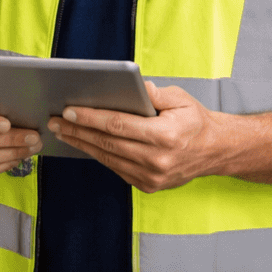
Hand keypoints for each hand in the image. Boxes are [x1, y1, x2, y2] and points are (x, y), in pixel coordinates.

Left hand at [48, 83, 223, 192]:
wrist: (216, 151)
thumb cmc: (195, 121)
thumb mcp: (180, 99)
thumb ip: (155, 93)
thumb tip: (132, 86)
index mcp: (166, 135)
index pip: (118, 125)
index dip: (91, 118)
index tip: (69, 111)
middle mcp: (158, 160)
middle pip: (108, 143)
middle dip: (77, 130)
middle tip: (55, 121)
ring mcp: (152, 176)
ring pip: (108, 158)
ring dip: (82, 144)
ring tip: (63, 132)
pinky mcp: (148, 185)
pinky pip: (116, 168)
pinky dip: (99, 155)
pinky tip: (84, 144)